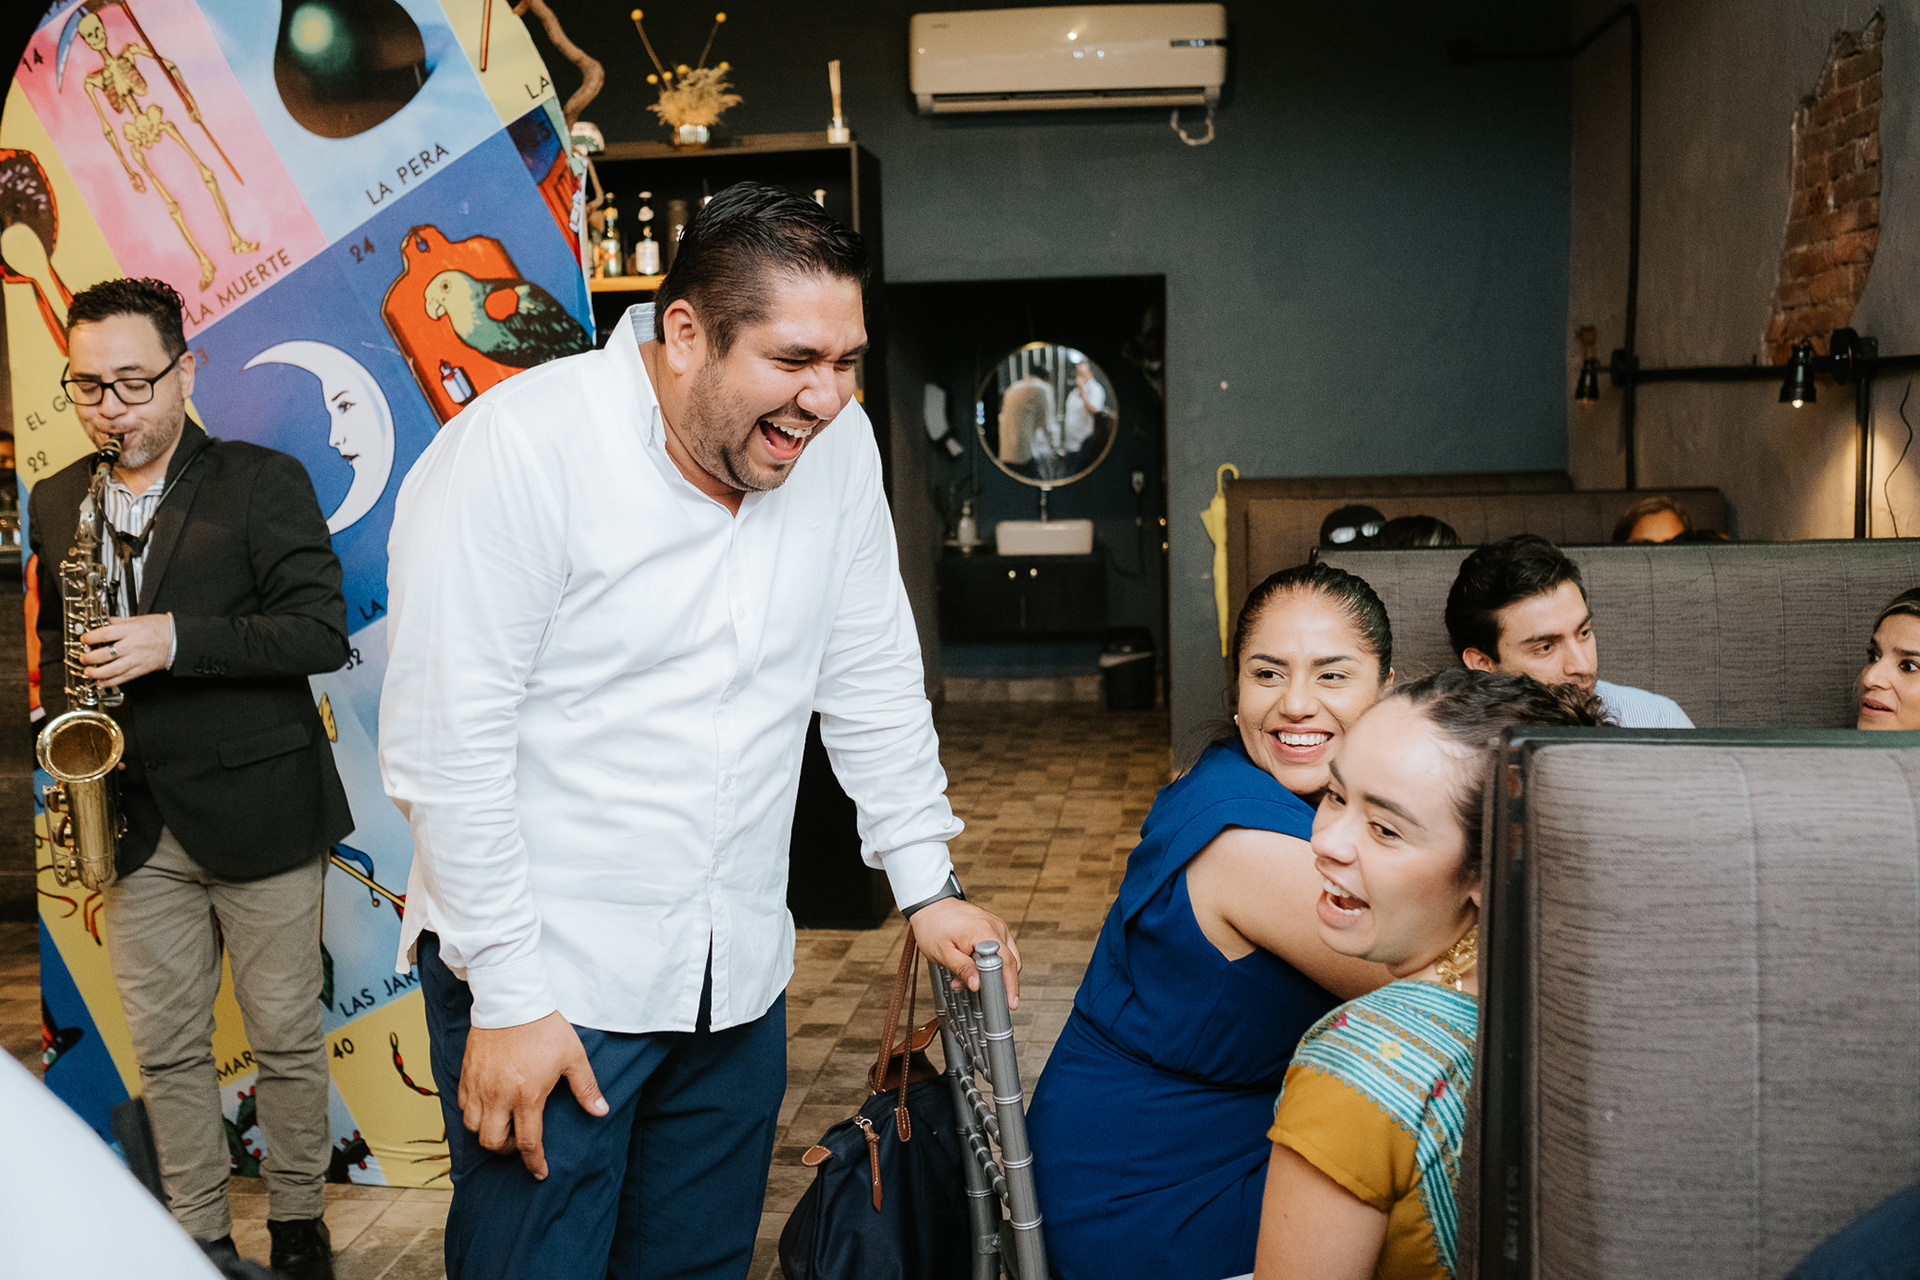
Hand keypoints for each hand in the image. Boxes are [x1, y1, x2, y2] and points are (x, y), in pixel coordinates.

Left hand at [79, 614, 173, 686]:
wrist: (178, 639)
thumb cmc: (160, 628)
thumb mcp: (138, 619)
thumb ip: (119, 622)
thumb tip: (103, 622)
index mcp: (131, 631)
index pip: (105, 634)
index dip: (90, 638)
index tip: (84, 640)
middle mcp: (133, 645)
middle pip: (105, 654)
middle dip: (90, 658)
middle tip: (83, 658)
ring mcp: (137, 659)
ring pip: (112, 669)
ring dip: (97, 673)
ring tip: (88, 672)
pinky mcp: (141, 669)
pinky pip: (123, 678)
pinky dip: (110, 682)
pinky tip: (101, 683)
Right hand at [458, 1010, 606, 1178]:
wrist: (511, 1000)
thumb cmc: (545, 1027)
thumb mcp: (573, 1057)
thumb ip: (586, 1088)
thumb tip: (601, 1112)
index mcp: (527, 1095)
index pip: (527, 1143)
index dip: (534, 1162)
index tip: (540, 1172)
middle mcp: (498, 1096)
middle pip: (493, 1142)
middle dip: (507, 1151)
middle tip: (520, 1142)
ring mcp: (478, 1086)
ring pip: (472, 1128)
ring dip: (488, 1134)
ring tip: (503, 1126)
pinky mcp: (466, 1074)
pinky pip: (461, 1107)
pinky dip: (473, 1115)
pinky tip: (487, 1108)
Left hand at [910, 899, 1020, 1008]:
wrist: (930, 904)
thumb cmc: (933, 925)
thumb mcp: (943, 952)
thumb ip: (962, 969)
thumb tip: (978, 985)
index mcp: (984, 932)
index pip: (1007, 963)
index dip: (1009, 985)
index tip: (1010, 1003)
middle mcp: (996, 927)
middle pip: (1012, 962)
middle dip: (1002, 983)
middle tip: (986, 997)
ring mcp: (997, 926)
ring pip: (1008, 958)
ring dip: (995, 974)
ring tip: (971, 980)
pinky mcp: (994, 928)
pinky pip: (1001, 950)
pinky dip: (993, 963)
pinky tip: (975, 969)